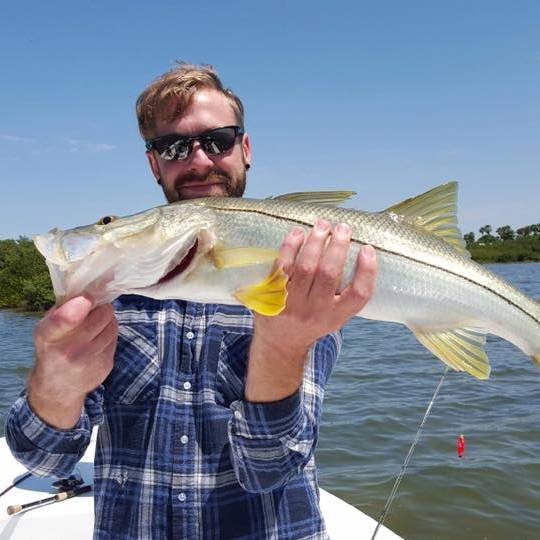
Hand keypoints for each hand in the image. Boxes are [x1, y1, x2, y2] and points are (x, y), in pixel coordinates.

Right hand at [28, 295, 117, 428]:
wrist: (58, 388)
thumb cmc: (52, 348)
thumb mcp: (47, 328)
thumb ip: (64, 308)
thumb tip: (91, 286)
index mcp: (48, 336)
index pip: (63, 320)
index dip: (80, 305)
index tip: (87, 298)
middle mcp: (68, 351)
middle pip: (101, 316)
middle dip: (101, 307)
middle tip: (96, 307)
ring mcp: (89, 361)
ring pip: (112, 325)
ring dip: (108, 319)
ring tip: (97, 322)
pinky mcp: (105, 366)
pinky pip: (115, 338)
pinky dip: (110, 332)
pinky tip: (99, 337)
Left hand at [257, 220, 376, 350]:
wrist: (280, 342)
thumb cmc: (313, 320)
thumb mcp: (335, 315)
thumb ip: (347, 292)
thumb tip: (361, 252)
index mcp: (336, 317)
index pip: (358, 295)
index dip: (367, 271)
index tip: (368, 249)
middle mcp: (315, 311)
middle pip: (329, 274)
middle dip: (337, 247)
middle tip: (343, 228)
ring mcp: (292, 303)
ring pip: (305, 266)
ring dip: (315, 242)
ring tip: (323, 225)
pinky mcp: (272, 294)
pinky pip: (282, 266)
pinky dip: (290, 247)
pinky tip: (299, 233)